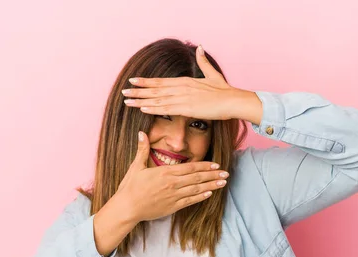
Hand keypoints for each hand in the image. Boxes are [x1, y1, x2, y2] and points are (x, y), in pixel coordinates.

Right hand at [114, 131, 228, 222]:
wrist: (127, 208)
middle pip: (197, 178)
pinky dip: (201, 197)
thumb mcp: (136, 166)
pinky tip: (210, 194)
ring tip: (223, 183)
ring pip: (197, 189)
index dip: (205, 166)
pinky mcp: (173, 207)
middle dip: (213, 175)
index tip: (216, 164)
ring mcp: (174, 196)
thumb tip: (141, 132)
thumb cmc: (130, 187)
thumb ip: (142, 149)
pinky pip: (190, 201)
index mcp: (165, 172)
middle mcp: (173, 184)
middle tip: (226, 173)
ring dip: (211, 185)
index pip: (190, 167)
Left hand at [121, 45, 248, 120]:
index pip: (161, 81)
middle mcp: (182, 87)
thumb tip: (199, 47)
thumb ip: (203, 62)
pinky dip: (154, 108)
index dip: (146, 82)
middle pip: (155, 90)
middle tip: (124, 93)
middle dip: (138, 91)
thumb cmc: (224, 91)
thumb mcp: (212, 74)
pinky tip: (142, 108)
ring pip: (158, 99)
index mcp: (186, 81)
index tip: (133, 82)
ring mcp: (184, 98)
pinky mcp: (188, 108)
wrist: (233, 100)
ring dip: (141, 101)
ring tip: (127, 102)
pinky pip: (167, 108)